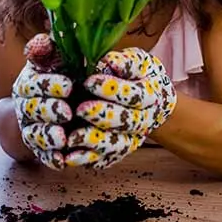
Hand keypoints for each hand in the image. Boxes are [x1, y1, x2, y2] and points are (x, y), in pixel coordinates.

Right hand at [11, 34, 72, 170]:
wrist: (55, 108)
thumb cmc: (63, 76)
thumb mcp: (56, 60)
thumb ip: (49, 49)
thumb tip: (42, 41)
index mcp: (29, 84)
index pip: (33, 84)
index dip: (49, 85)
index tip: (67, 85)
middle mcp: (26, 108)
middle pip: (32, 110)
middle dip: (48, 111)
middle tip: (67, 112)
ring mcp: (32, 129)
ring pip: (34, 134)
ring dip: (47, 137)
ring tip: (62, 137)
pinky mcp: (41, 149)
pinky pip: (43, 156)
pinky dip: (51, 159)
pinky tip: (62, 161)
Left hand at [65, 47, 176, 168]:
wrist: (151, 103)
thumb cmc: (138, 76)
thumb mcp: (137, 62)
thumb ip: (126, 62)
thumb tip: (110, 62)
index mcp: (149, 95)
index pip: (133, 94)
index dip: (112, 89)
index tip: (89, 81)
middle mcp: (144, 121)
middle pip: (126, 122)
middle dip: (102, 115)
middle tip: (80, 109)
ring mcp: (131, 139)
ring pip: (116, 145)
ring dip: (94, 142)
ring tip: (73, 137)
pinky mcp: (117, 152)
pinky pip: (105, 159)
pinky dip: (88, 160)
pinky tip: (70, 157)